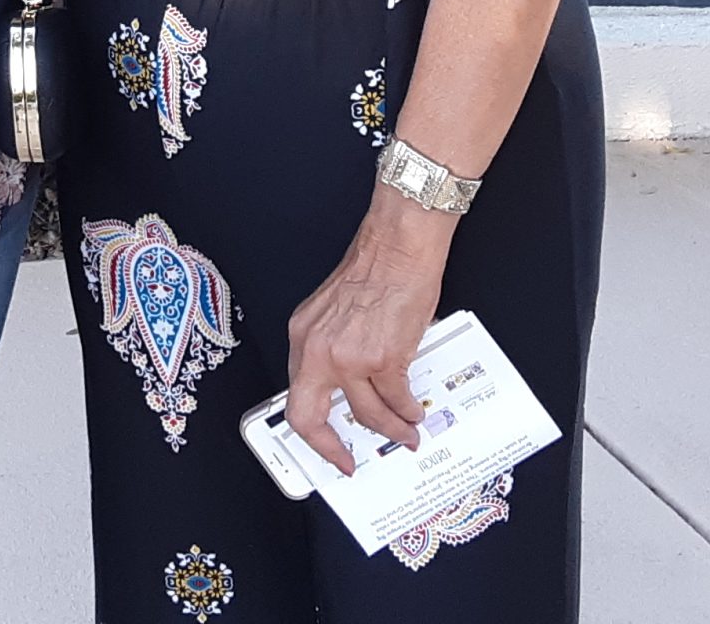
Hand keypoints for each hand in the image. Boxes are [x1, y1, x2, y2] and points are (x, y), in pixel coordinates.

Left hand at [284, 200, 454, 474]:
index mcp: (303, 338)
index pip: (295, 398)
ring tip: (404, 433)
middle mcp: (319, 350)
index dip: (309, 431)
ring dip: (389, 430)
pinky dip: (407, 411)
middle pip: (309, 418)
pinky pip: (396, 400)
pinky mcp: (384, 358)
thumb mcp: (333, 314)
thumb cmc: (373, 270)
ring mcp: (350, 357)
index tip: (325, 446)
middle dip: (330, 448)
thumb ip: (333, 350)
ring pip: (367, 415)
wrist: (398, 248)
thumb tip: (348, 387)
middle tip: (349, 461)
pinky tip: (413, 411)